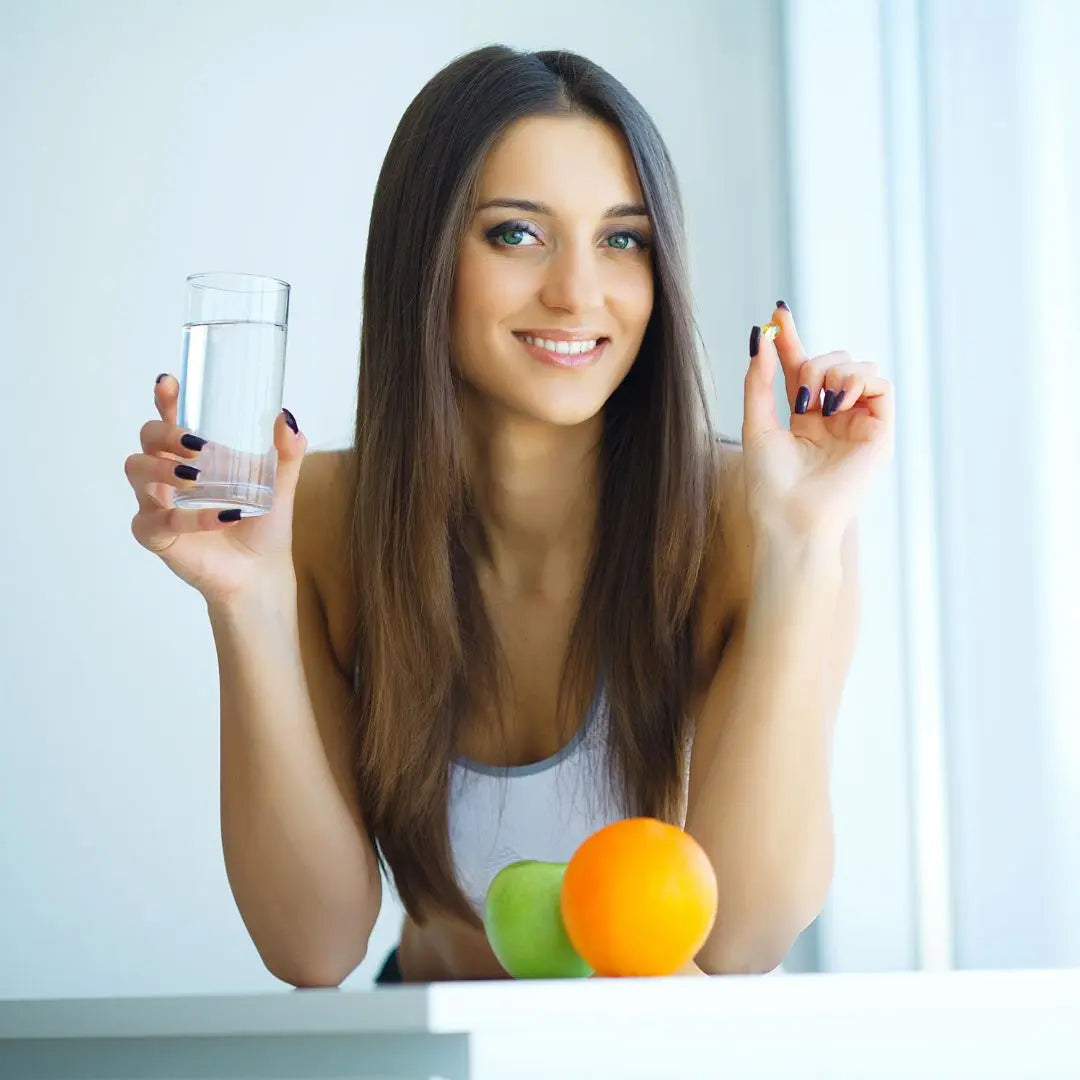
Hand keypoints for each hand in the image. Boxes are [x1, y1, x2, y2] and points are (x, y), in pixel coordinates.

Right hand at [125, 374, 307, 604]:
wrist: (261, 571)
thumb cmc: (263, 526)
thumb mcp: (279, 485)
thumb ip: (287, 454)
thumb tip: (288, 420)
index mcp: (192, 456)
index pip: (170, 419)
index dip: (166, 399)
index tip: (169, 383)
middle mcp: (168, 475)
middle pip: (145, 439)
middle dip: (164, 432)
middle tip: (197, 443)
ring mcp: (157, 504)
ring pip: (136, 471)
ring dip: (163, 467)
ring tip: (196, 475)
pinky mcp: (156, 536)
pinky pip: (162, 521)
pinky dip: (195, 518)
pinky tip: (225, 516)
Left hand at [741, 304, 894, 546]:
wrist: (792, 518)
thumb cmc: (771, 484)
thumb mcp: (756, 424)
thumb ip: (758, 380)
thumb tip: (760, 337)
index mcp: (803, 418)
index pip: (799, 367)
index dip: (791, 339)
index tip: (778, 312)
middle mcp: (833, 418)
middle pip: (830, 360)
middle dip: (811, 363)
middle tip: (800, 395)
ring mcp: (857, 424)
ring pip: (857, 367)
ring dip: (834, 372)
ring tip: (819, 402)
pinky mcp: (879, 432)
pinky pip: (881, 384)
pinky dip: (859, 381)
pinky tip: (839, 400)